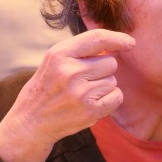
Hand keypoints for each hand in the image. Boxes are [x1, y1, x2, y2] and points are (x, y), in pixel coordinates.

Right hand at [0, 29, 134, 161]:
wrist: (30, 123)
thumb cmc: (46, 88)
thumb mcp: (53, 62)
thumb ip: (79, 51)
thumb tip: (114, 44)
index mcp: (59, 55)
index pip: (97, 38)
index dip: (118, 38)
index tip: (130, 42)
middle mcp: (70, 71)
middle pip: (111, 62)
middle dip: (102, 70)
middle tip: (83, 80)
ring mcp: (81, 92)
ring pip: (113, 80)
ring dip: (104, 86)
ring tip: (82, 93)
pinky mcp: (90, 110)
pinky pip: (117, 96)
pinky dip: (109, 100)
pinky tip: (91, 103)